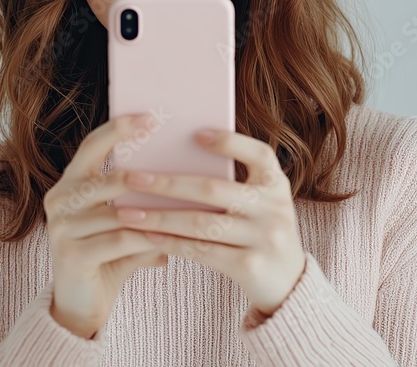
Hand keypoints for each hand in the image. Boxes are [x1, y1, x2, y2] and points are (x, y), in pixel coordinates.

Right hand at [43, 113, 168, 338]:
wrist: (82, 305)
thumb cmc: (109, 255)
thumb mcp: (126, 221)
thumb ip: (146, 198)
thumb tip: (191, 171)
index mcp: (70, 184)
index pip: (92, 146)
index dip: (119, 129)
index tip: (151, 117)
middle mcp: (59, 200)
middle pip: (100, 174)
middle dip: (138, 169)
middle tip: (172, 165)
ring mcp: (60, 228)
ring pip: (114, 210)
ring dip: (151, 209)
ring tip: (183, 206)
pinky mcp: (71, 256)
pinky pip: (117, 241)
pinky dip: (146, 238)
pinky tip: (170, 240)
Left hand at [115, 129, 306, 315]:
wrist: (288, 284)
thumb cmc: (259, 233)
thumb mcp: (259, 204)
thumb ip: (232, 184)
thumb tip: (174, 160)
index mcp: (276, 184)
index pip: (259, 154)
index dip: (229, 142)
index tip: (195, 134)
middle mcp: (274, 208)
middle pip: (214, 189)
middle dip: (168, 183)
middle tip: (132, 178)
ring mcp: (265, 239)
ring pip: (201, 223)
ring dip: (160, 217)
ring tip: (128, 212)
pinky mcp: (250, 267)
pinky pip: (202, 251)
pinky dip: (172, 242)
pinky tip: (148, 236)